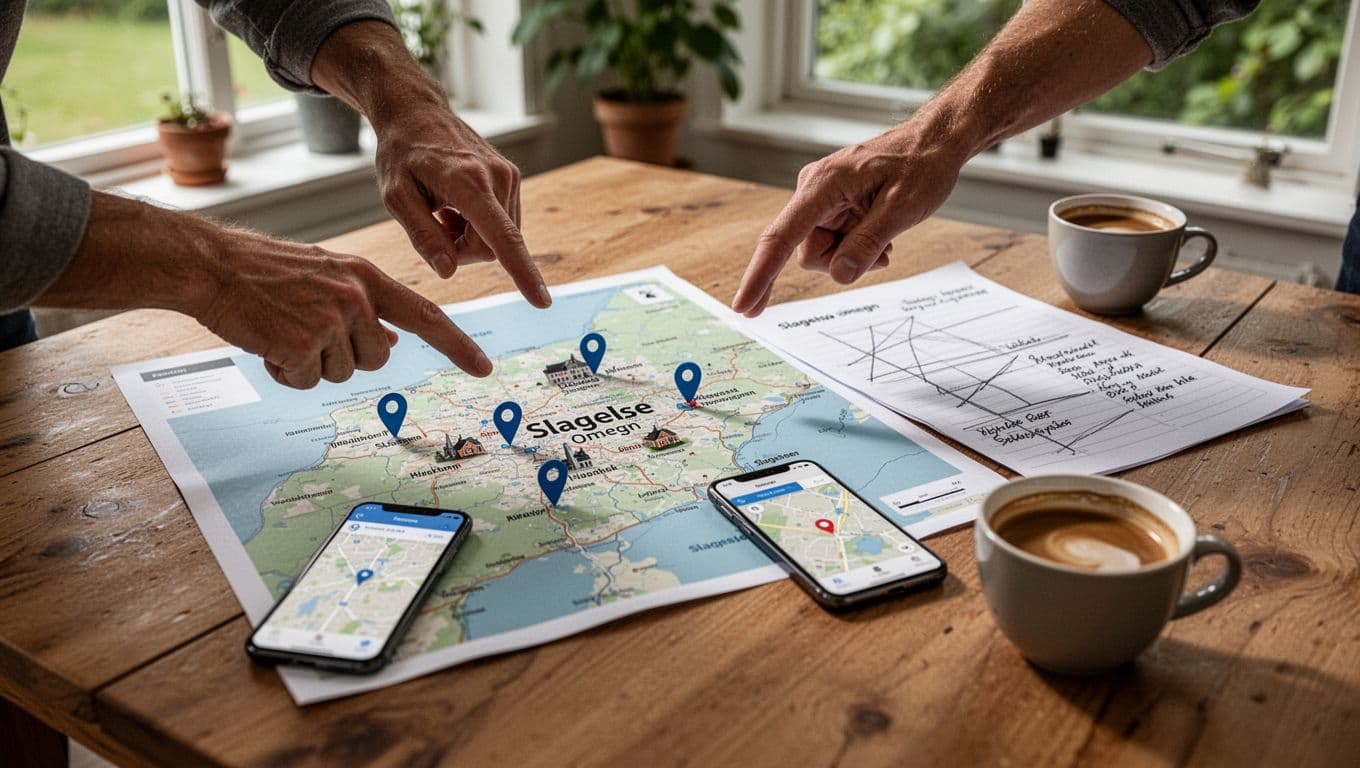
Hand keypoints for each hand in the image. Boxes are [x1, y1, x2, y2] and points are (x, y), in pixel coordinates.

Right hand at [196, 239, 491, 388]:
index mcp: (367, 277)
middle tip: (306, 332)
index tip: (483, 368)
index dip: (456, 345)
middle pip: (377, 358)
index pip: (426, 315)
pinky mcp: (304, 342)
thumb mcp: (327, 277)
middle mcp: (357, 296)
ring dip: (311, 364)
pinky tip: (267, 343)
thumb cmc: (265, 273)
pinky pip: (307, 381)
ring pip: (341, 373)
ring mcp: (332, 318)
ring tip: (282, 331)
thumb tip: (392, 339)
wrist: (213, 266)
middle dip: (344, 358)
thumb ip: (363, 305)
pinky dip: (286, 373)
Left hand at [373, 106, 550, 307]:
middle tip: (434, 224)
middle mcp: (498, 178)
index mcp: (469, 182)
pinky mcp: (512, 178)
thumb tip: (448, 271)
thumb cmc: (401, 154)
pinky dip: (477, 225)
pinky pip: (501, 223)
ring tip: (443, 209)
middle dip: (462, 250)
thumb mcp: (396, 196)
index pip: (502, 237)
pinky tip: (456, 204)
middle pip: (492, 247)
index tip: (542, 301)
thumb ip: (422, 236)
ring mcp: (509, 177)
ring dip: (469, 237)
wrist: (417, 112)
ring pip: (498, 238)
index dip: (521, 272)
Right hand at [731, 125, 964, 316]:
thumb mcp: (901, 209)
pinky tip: (879, 233)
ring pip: (822, 252)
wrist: (933, 143)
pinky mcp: (831, 206)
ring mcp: (820, 199)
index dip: (760, 275)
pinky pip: (833, 242)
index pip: (781, 237)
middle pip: (808, 253)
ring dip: (853, 255)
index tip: (744, 307)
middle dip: (842, 262)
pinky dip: (855, 246)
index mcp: (822, 186)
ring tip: (885, 237)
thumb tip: (838, 275)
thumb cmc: (920, 167)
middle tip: (883, 253)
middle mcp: (812, 191)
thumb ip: (867, 244)